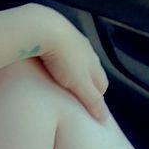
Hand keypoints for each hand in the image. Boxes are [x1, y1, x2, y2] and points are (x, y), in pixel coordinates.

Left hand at [21, 5, 109, 122]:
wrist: (44, 29)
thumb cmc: (63, 59)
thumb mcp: (79, 84)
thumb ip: (92, 101)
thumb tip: (104, 120)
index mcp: (94, 62)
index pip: (102, 83)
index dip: (97, 96)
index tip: (88, 107)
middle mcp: (86, 50)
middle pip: (92, 70)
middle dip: (87, 83)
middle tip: (76, 96)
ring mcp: (71, 40)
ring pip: (77, 59)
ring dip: (73, 70)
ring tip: (62, 81)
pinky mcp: (54, 34)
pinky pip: (61, 50)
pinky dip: (59, 59)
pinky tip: (49, 64)